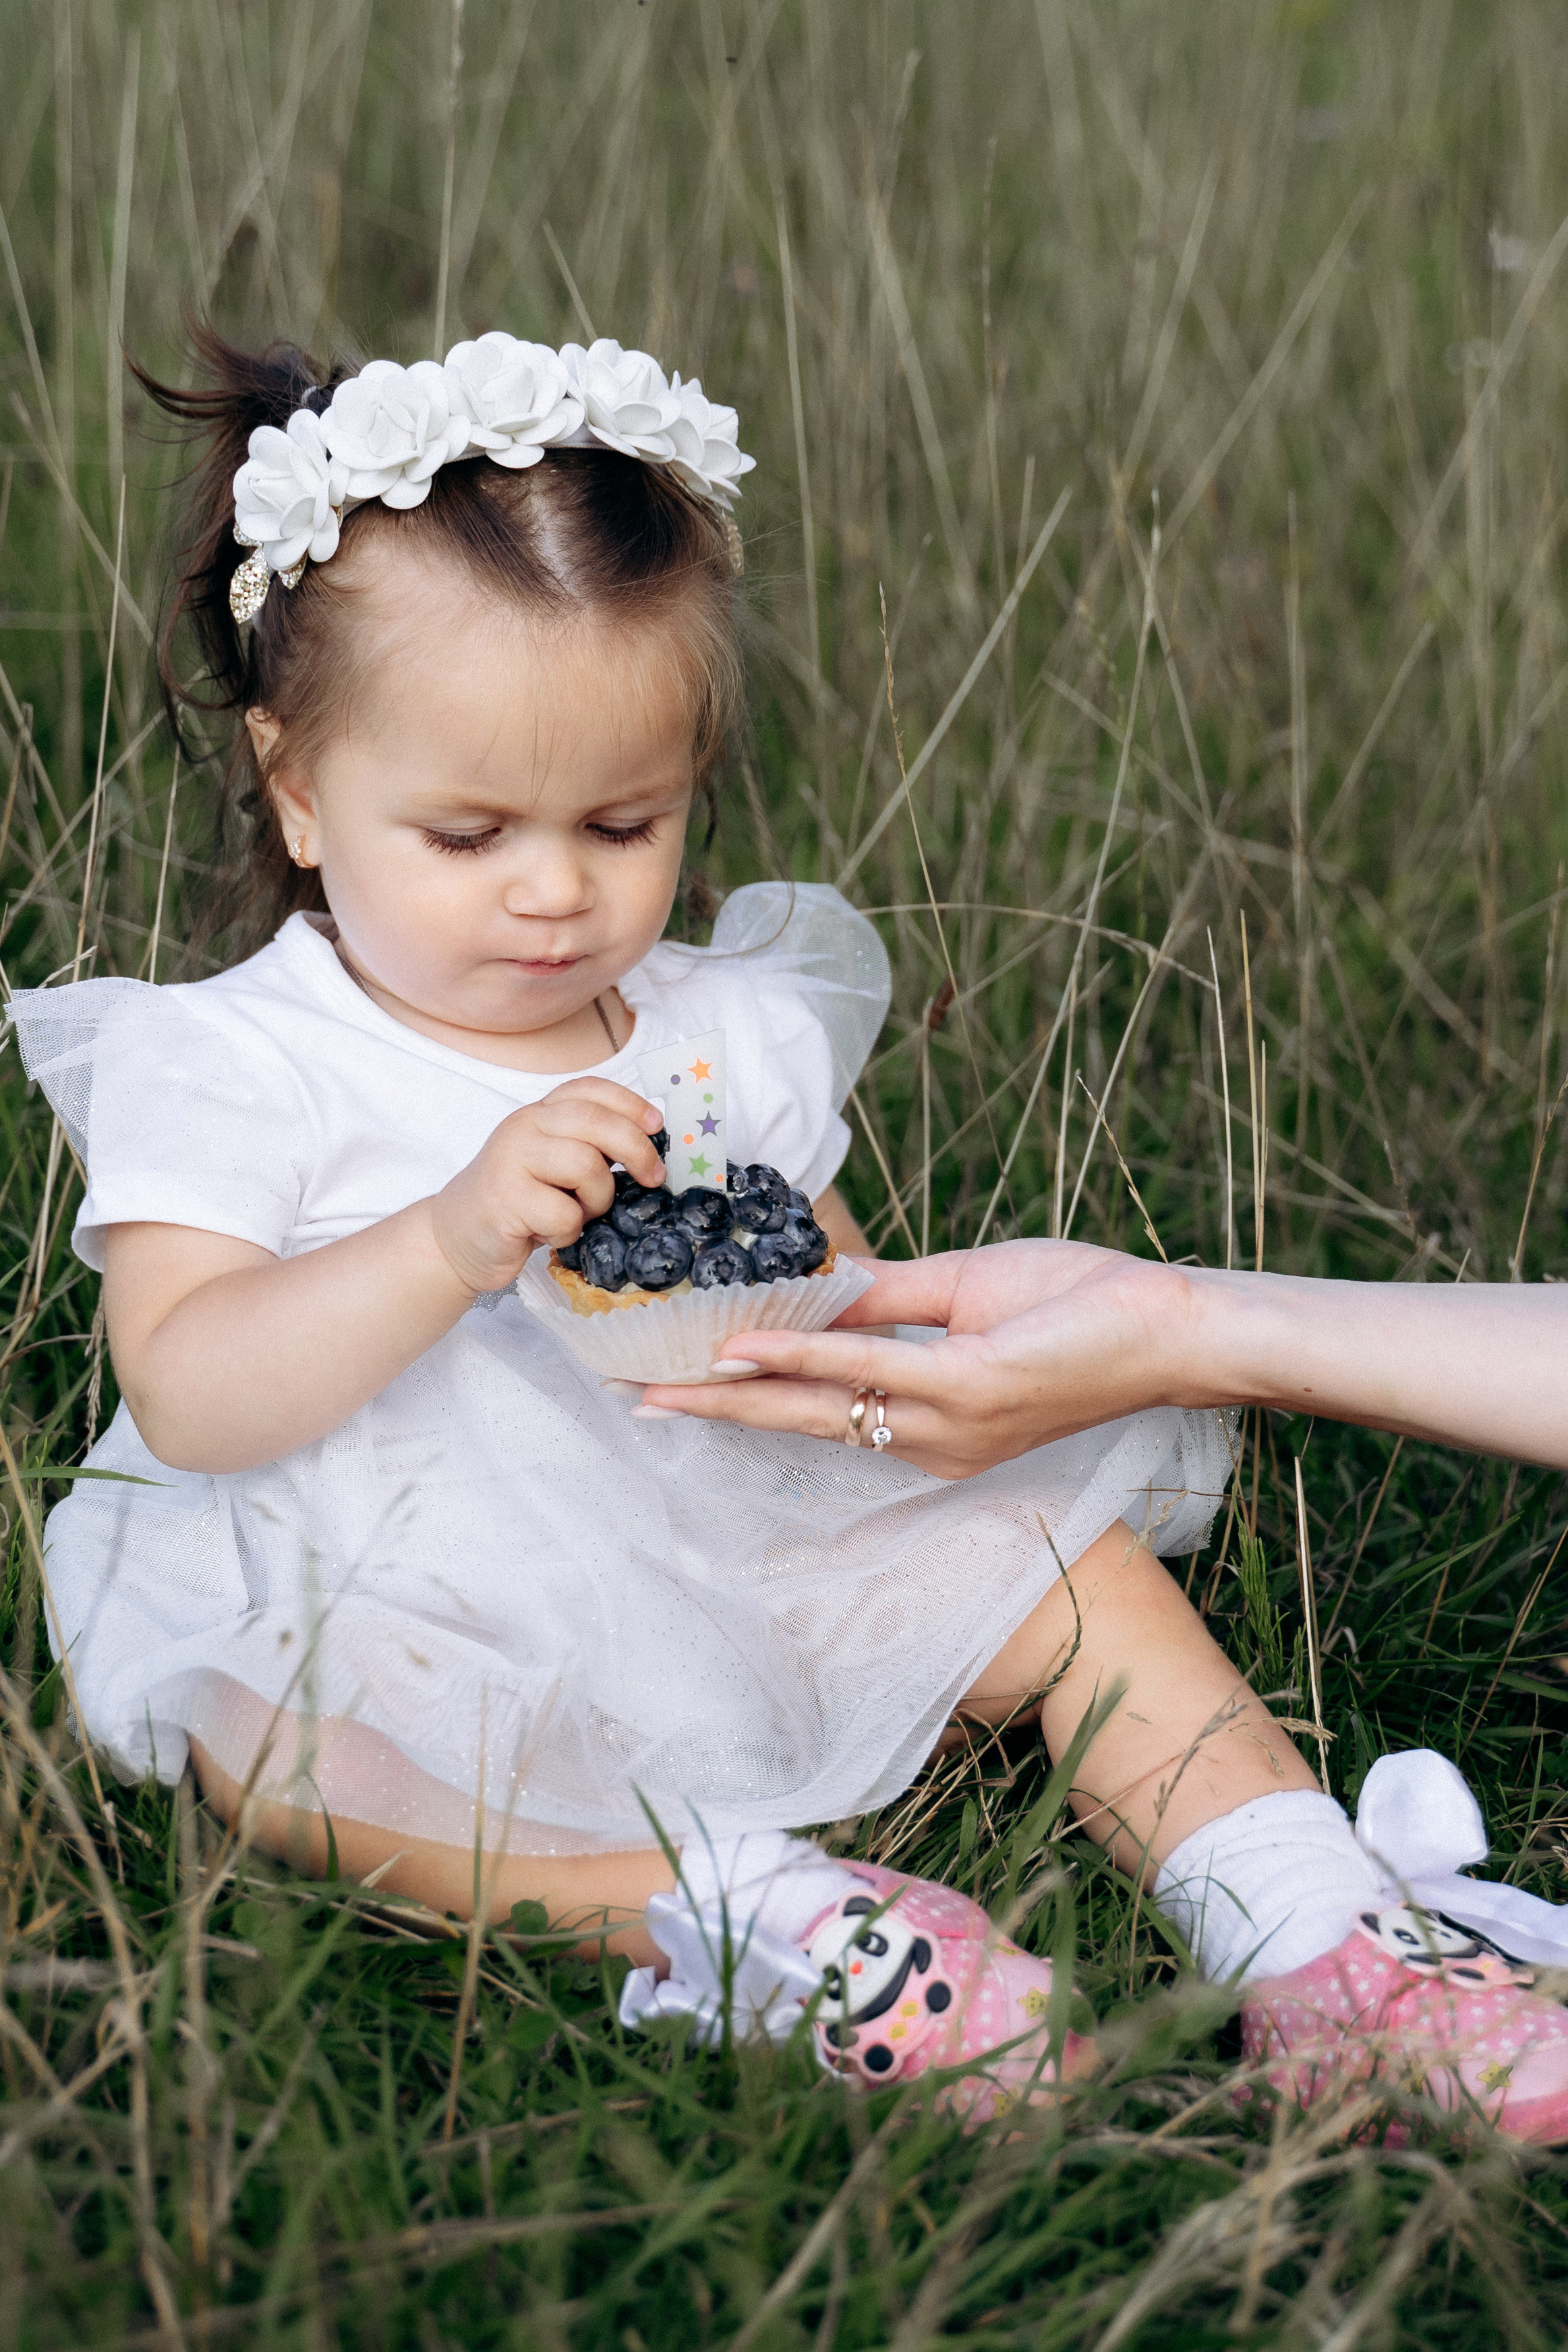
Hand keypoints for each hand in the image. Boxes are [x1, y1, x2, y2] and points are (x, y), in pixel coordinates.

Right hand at [430, 1077, 663, 1295]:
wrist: (457, 1237)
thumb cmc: (518, 1203)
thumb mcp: (552, 1165)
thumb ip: (587, 1146)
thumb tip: (649, 1147)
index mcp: (539, 1114)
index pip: (589, 1090)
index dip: (630, 1103)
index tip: (657, 1125)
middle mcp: (524, 1126)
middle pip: (596, 1122)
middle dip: (636, 1149)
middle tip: (653, 1177)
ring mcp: (511, 1159)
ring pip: (586, 1166)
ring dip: (597, 1200)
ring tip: (578, 1213)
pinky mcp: (504, 1197)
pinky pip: (565, 1213)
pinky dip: (568, 1231)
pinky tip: (547, 1233)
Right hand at [641, 1241, 1199, 1476]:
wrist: (1169, 1322)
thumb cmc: (1082, 1303)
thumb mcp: (967, 1294)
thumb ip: (890, 1297)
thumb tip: (821, 1284)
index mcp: (931, 1423)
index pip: (822, 1411)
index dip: (748, 1396)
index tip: (680, 1386)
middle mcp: (932, 1442)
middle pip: (802, 1424)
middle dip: (716, 1412)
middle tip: (636, 1403)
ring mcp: (949, 1425)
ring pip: (820, 1405)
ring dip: (735, 1390)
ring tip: (663, 1383)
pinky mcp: (970, 1391)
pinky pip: (867, 1369)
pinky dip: (800, 1353)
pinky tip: (744, 1345)